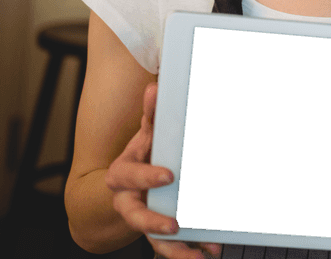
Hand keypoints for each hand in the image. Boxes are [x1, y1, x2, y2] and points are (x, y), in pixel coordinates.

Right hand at [104, 83, 221, 258]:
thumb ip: (151, 117)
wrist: (125, 188)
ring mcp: (141, 219)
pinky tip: (207, 253)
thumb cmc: (142, 156)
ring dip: (173, 250)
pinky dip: (187, 252)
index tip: (170, 176)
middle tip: (175, 225)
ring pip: (152, 240)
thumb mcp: (145, 136)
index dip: (146, 176)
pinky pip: (168, 248)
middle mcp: (128, 201)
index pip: (129, 176)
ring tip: (196, 256)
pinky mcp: (155, 234)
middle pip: (134, 216)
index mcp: (122, 174)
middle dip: (152, 222)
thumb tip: (154, 88)